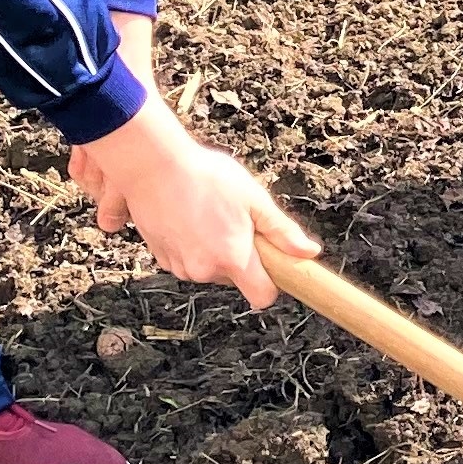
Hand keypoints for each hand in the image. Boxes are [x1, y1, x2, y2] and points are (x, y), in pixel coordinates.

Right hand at [65, 94, 315, 309]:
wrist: (153, 167)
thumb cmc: (206, 177)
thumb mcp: (254, 199)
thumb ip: (282, 232)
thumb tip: (309, 252)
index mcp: (233, 259)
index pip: (262, 296)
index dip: (272, 282)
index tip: (272, 261)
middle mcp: (204, 271)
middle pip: (235, 278)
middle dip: (240, 255)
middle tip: (234, 220)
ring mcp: (179, 266)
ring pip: (210, 268)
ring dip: (214, 249)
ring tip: (209, 214)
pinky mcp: (161, 258)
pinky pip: (188, 260)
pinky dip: (192, 245)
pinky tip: (190, 217)